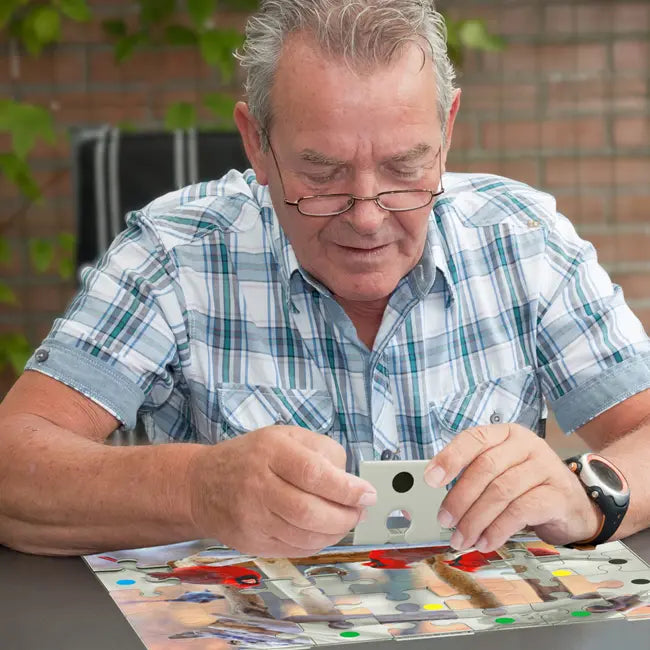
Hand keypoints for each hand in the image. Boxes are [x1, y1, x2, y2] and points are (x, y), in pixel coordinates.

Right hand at [189, 426, 376, 556]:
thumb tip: (349, 478)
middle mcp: (258, 484)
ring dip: (336, 532)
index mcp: (270, 451)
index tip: (367, 493)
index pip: (314, 473)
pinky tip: (325, 531)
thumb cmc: (250, 457)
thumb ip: (320, 449)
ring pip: (305, 536)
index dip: (346, 488)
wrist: (201, 485)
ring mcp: (252, 517)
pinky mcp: (252, 542)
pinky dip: (318, 543)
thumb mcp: (284, 436)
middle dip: (345, 515)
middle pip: (310, 511)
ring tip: (346, 520)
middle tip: (360, 510)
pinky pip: (294, 549)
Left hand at [424, 423, 601, 551]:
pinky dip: (498, 529)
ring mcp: (545, 467)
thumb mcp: (501, 473)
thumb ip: (475, 477)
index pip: (474, 439)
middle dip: (460, 498)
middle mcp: (526, 444)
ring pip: (501, 492)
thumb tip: (440, 498)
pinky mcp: (558, 494)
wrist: (576, 504)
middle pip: (485, 468)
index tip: (430, 479)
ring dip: (476, 520)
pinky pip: (521, 511)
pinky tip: (486, 541)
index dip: (450, 458)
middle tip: (445, 522)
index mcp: (506, 434)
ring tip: (462, 538)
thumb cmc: (528, 487)